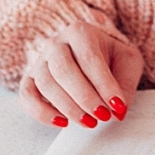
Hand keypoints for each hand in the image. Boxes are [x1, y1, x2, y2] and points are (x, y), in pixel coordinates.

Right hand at [19, 19, 143, 128]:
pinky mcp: (30, 79)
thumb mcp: (127, 61)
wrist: (91, 50)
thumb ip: (126, 83)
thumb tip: (117, 111)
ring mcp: (40, 61)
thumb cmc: (110, 56)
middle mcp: (56, 43)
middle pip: (63, 69)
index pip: (89, 58)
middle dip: (84, 98)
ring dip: (68, 108)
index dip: (104, 85)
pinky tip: (62, 122)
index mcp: (81, 32)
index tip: (117, 106)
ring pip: (45, 84)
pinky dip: (41, 113)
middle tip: (102, 116)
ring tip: (89, 122)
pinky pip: (27, 96)